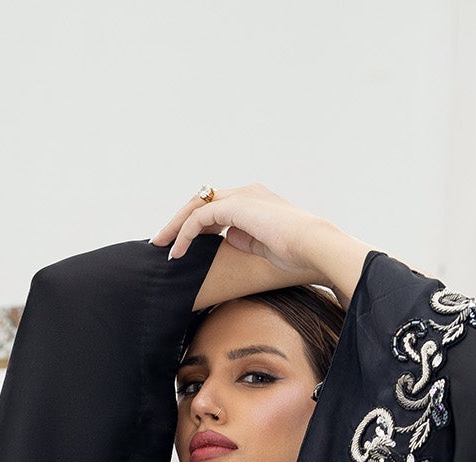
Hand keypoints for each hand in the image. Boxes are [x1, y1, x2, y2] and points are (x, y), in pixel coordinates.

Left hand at [150, 182, 358, 293]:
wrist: (314, 246)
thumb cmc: (297, 254)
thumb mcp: (264, 247)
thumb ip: (244, 239)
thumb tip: (227, 239)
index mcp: (256, 201)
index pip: (217, 207)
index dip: (197, 225)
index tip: (181, 245)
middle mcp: (247, 193)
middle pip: (203, 201)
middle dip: (179, 221)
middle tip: (161, 242)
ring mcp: (242, 197)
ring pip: (197, 206)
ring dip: (176, 227)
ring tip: (162, 247)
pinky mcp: (237, 206)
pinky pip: (200, 218)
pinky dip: (185, 234)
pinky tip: (177, 252)